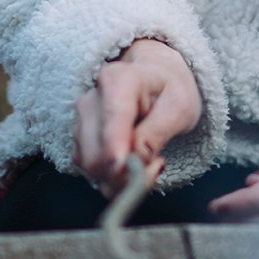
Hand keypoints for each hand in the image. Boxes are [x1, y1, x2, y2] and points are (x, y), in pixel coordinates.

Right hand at [74, 38, 202, 197]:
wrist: (156, 81)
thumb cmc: (169, 91)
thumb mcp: (179, 107)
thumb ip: (157, 133)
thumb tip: (134, 161)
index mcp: (119, 80)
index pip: (112, 118)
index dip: (114, 147)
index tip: (120, 168)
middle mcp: (92, 99)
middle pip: (96, 152)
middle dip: (125, 172)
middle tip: (157, 164)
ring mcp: (82, 121)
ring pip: (92, 166)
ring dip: (121, 177)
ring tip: (149, 159)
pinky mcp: (80, 140)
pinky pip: (92, 171)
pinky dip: (113, 178)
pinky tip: (133, 162)